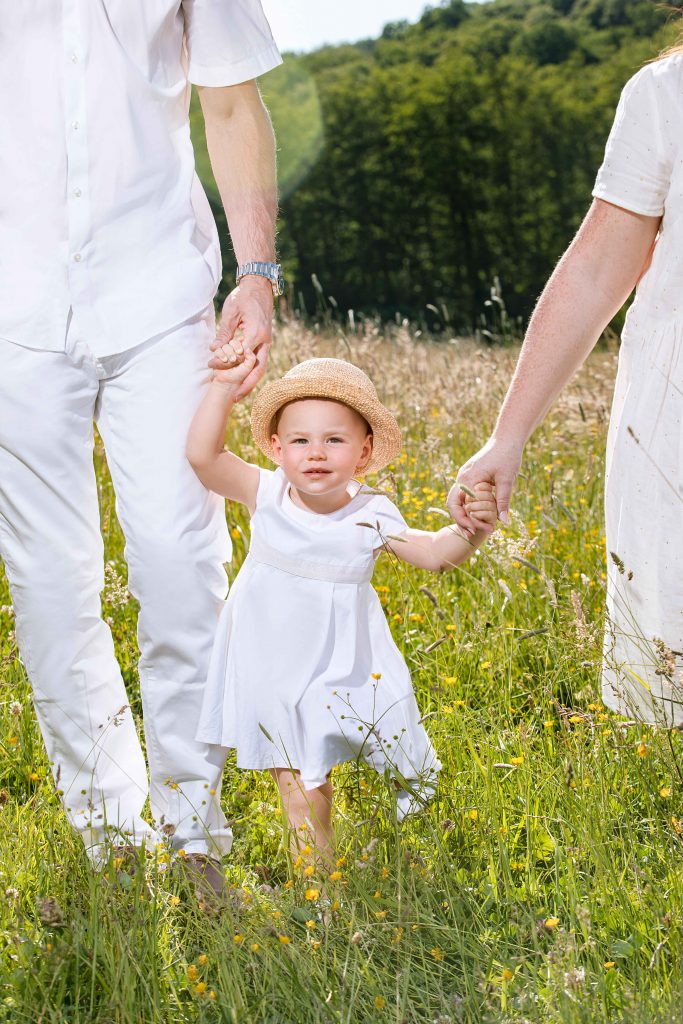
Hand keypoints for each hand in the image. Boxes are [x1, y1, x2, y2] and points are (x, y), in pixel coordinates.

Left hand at [209, 277, 273, 399]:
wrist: (260, 286)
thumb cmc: (244, 296)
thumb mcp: (231, 312)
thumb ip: (224, 333)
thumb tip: (214, 350)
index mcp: (256, 333)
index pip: (241, 355)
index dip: (226, 364)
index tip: (212, 367)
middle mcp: (265, 340)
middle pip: (258, 369)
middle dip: (247, 385)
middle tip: (235, 398)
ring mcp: (266, 342)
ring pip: (260, 368)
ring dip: (250, 382)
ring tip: (238, 394)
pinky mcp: (264, 342)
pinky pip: (259, 361)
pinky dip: (251, 372)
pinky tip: (242, 379)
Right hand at [447, 437, 522, 532]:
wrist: (507, 438)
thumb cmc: (508, 456)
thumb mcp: (507, 479)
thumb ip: (503, 501)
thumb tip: (503, 522)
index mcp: (468, 478)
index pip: (459, 505)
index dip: (466, 520)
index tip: (478, 531)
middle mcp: (462, 478)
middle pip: (453, 504)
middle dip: (461, 520)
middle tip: (472, 534)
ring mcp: (464, 476)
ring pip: (457, 500)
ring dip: (464, 514)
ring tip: (474, 528)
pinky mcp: (470, 476)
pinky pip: (464, 494)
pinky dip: (468, 506)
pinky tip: (478, 514)